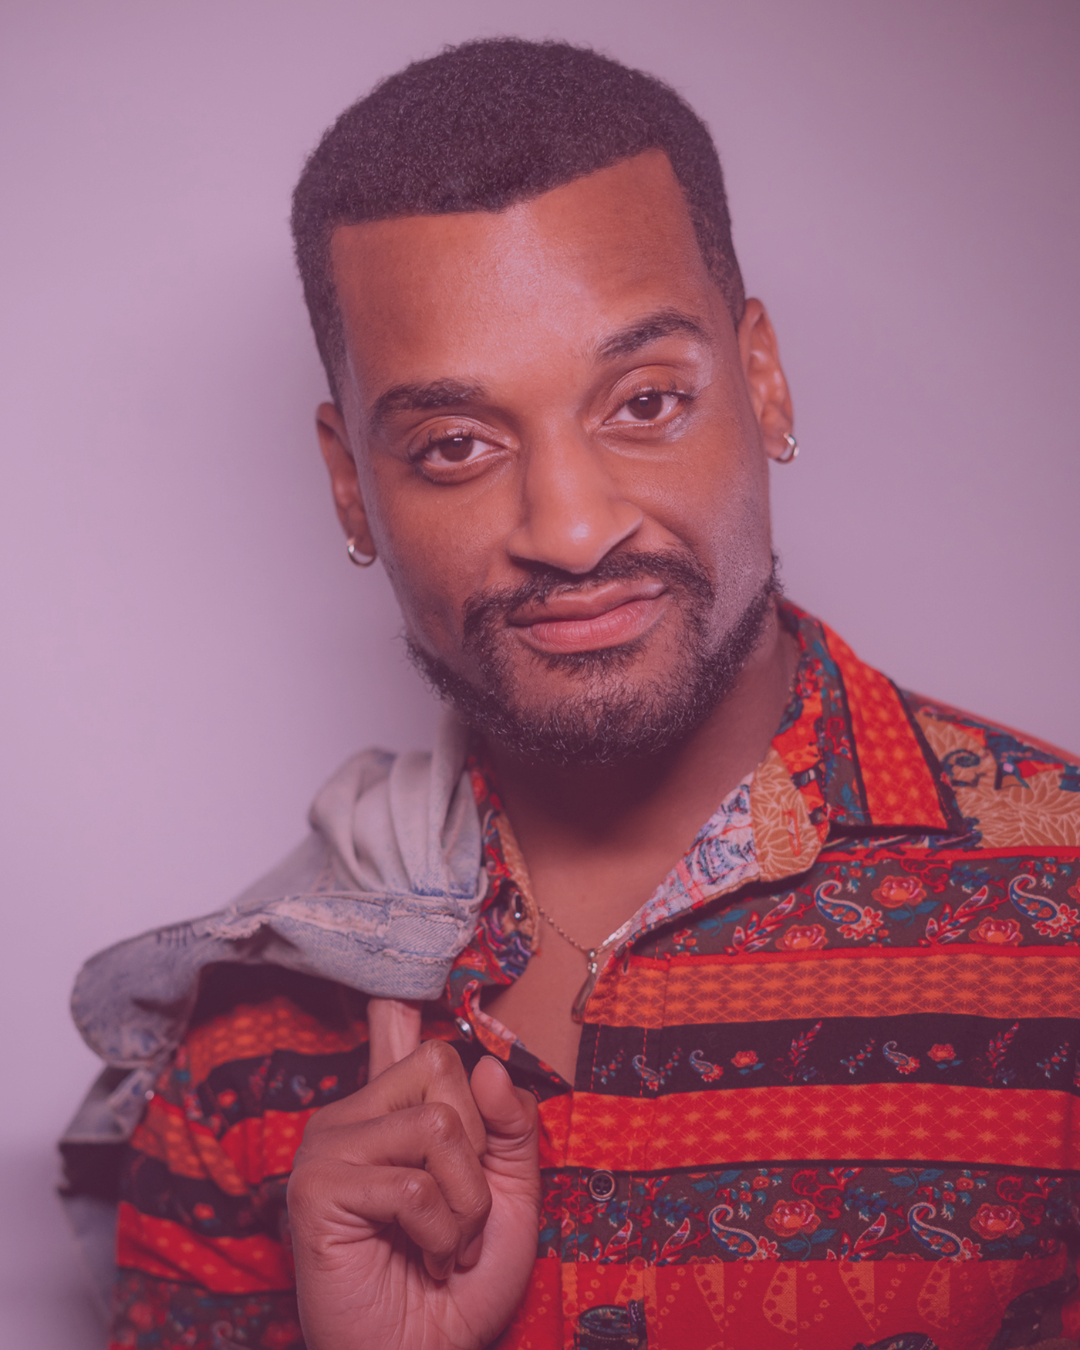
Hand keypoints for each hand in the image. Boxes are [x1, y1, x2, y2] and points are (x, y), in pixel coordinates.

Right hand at [287, 1039, 539, 1349]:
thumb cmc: (464, 1281)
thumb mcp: (513, 1194)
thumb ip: (512, 1127)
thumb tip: (489, 1067)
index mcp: (390, 1108)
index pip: (398, 1026)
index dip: (400, 1010)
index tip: (392, 1001)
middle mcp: (352, 1114)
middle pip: (440, 1067)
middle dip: (477, 1150)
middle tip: (461, 1211)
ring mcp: (328, 1148)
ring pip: (435, 1126)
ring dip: (465, 1202)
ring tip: (447, 1242)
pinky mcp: (316, 1190)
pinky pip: (413, 1187)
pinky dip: (441, 1234)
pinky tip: (426, 1261)